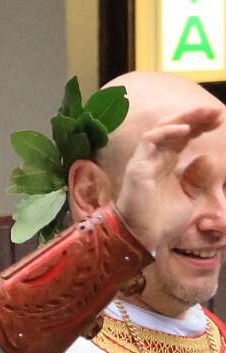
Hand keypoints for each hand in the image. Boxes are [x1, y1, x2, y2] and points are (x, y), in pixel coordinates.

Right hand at [116, 104, 225, 250]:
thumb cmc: (162, 222)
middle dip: (196, 116)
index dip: (200, 125)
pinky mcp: (137, 167)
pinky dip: (166, 131)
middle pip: (174, 128)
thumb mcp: (191, 198)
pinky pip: (149, 141)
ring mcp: (144, 161)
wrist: (144, 238)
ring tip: (205, 114)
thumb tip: (207, 158)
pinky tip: (185, 129)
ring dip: (184, 118)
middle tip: (216, 111)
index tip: (219, 120)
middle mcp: (155, 159)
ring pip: (162, 128)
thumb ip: (198, 179)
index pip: (182, 136)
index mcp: (166, 164)